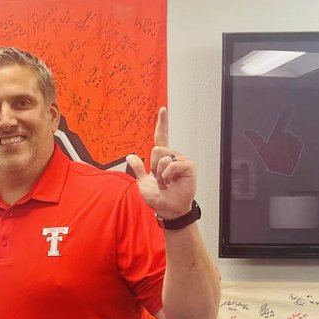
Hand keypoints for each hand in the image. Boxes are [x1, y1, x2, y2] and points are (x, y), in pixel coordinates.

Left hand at [126, 106, 195, 220]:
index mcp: (162, 158)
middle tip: (159, 179)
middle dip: (153, 167)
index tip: (162, 109)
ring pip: (162, 157)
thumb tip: (130, 155)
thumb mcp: (142, 182)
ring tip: (165, 183)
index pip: (161, 137)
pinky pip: (171, 164)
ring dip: (159, 174)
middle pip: (156, 149)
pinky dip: (167, 176)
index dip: (162, 123)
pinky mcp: (188, 166)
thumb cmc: (158, 197)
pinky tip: (171, 183)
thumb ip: (137, 169)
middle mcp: (172, 156)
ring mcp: (181, 160)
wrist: (168, 209)